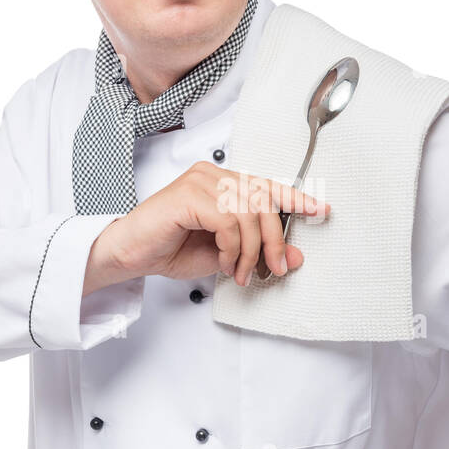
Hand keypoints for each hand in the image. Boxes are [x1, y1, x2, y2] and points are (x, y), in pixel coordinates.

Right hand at [83, 161, 329, 294]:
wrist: (129, 254)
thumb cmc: (169, 249)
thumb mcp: (225, 256)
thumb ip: (258, 252)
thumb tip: (296, 257)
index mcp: (222, 182)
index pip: (266, 185)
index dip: (295, 197)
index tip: (320, 210)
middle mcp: (213, 175)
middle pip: (263, 200)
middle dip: (275, 239)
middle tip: (277, 268)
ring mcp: (200, 180)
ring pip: (248, 212)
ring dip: (252, 250)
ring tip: (243, 273)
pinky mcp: (188, 194)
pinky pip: (228, 221)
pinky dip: (233, 248)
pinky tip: (225, 263)